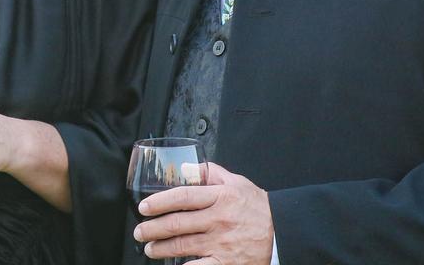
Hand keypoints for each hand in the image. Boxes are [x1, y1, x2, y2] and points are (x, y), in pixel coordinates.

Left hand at [133, 163, 273, 264]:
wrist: (283, 233)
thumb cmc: (258, 208)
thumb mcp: (237, 182)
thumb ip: (211, 173)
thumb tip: (188, 167)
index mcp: (221, 197)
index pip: (183, 197)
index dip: (159, 202)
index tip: (144, 207)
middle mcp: (219, 220)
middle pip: (177, 224)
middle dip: (152, 229)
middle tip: (140, 231)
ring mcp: (222, 244)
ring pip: (182, 246)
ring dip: (160, 248)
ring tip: (149, 248)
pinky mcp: (227, 263)